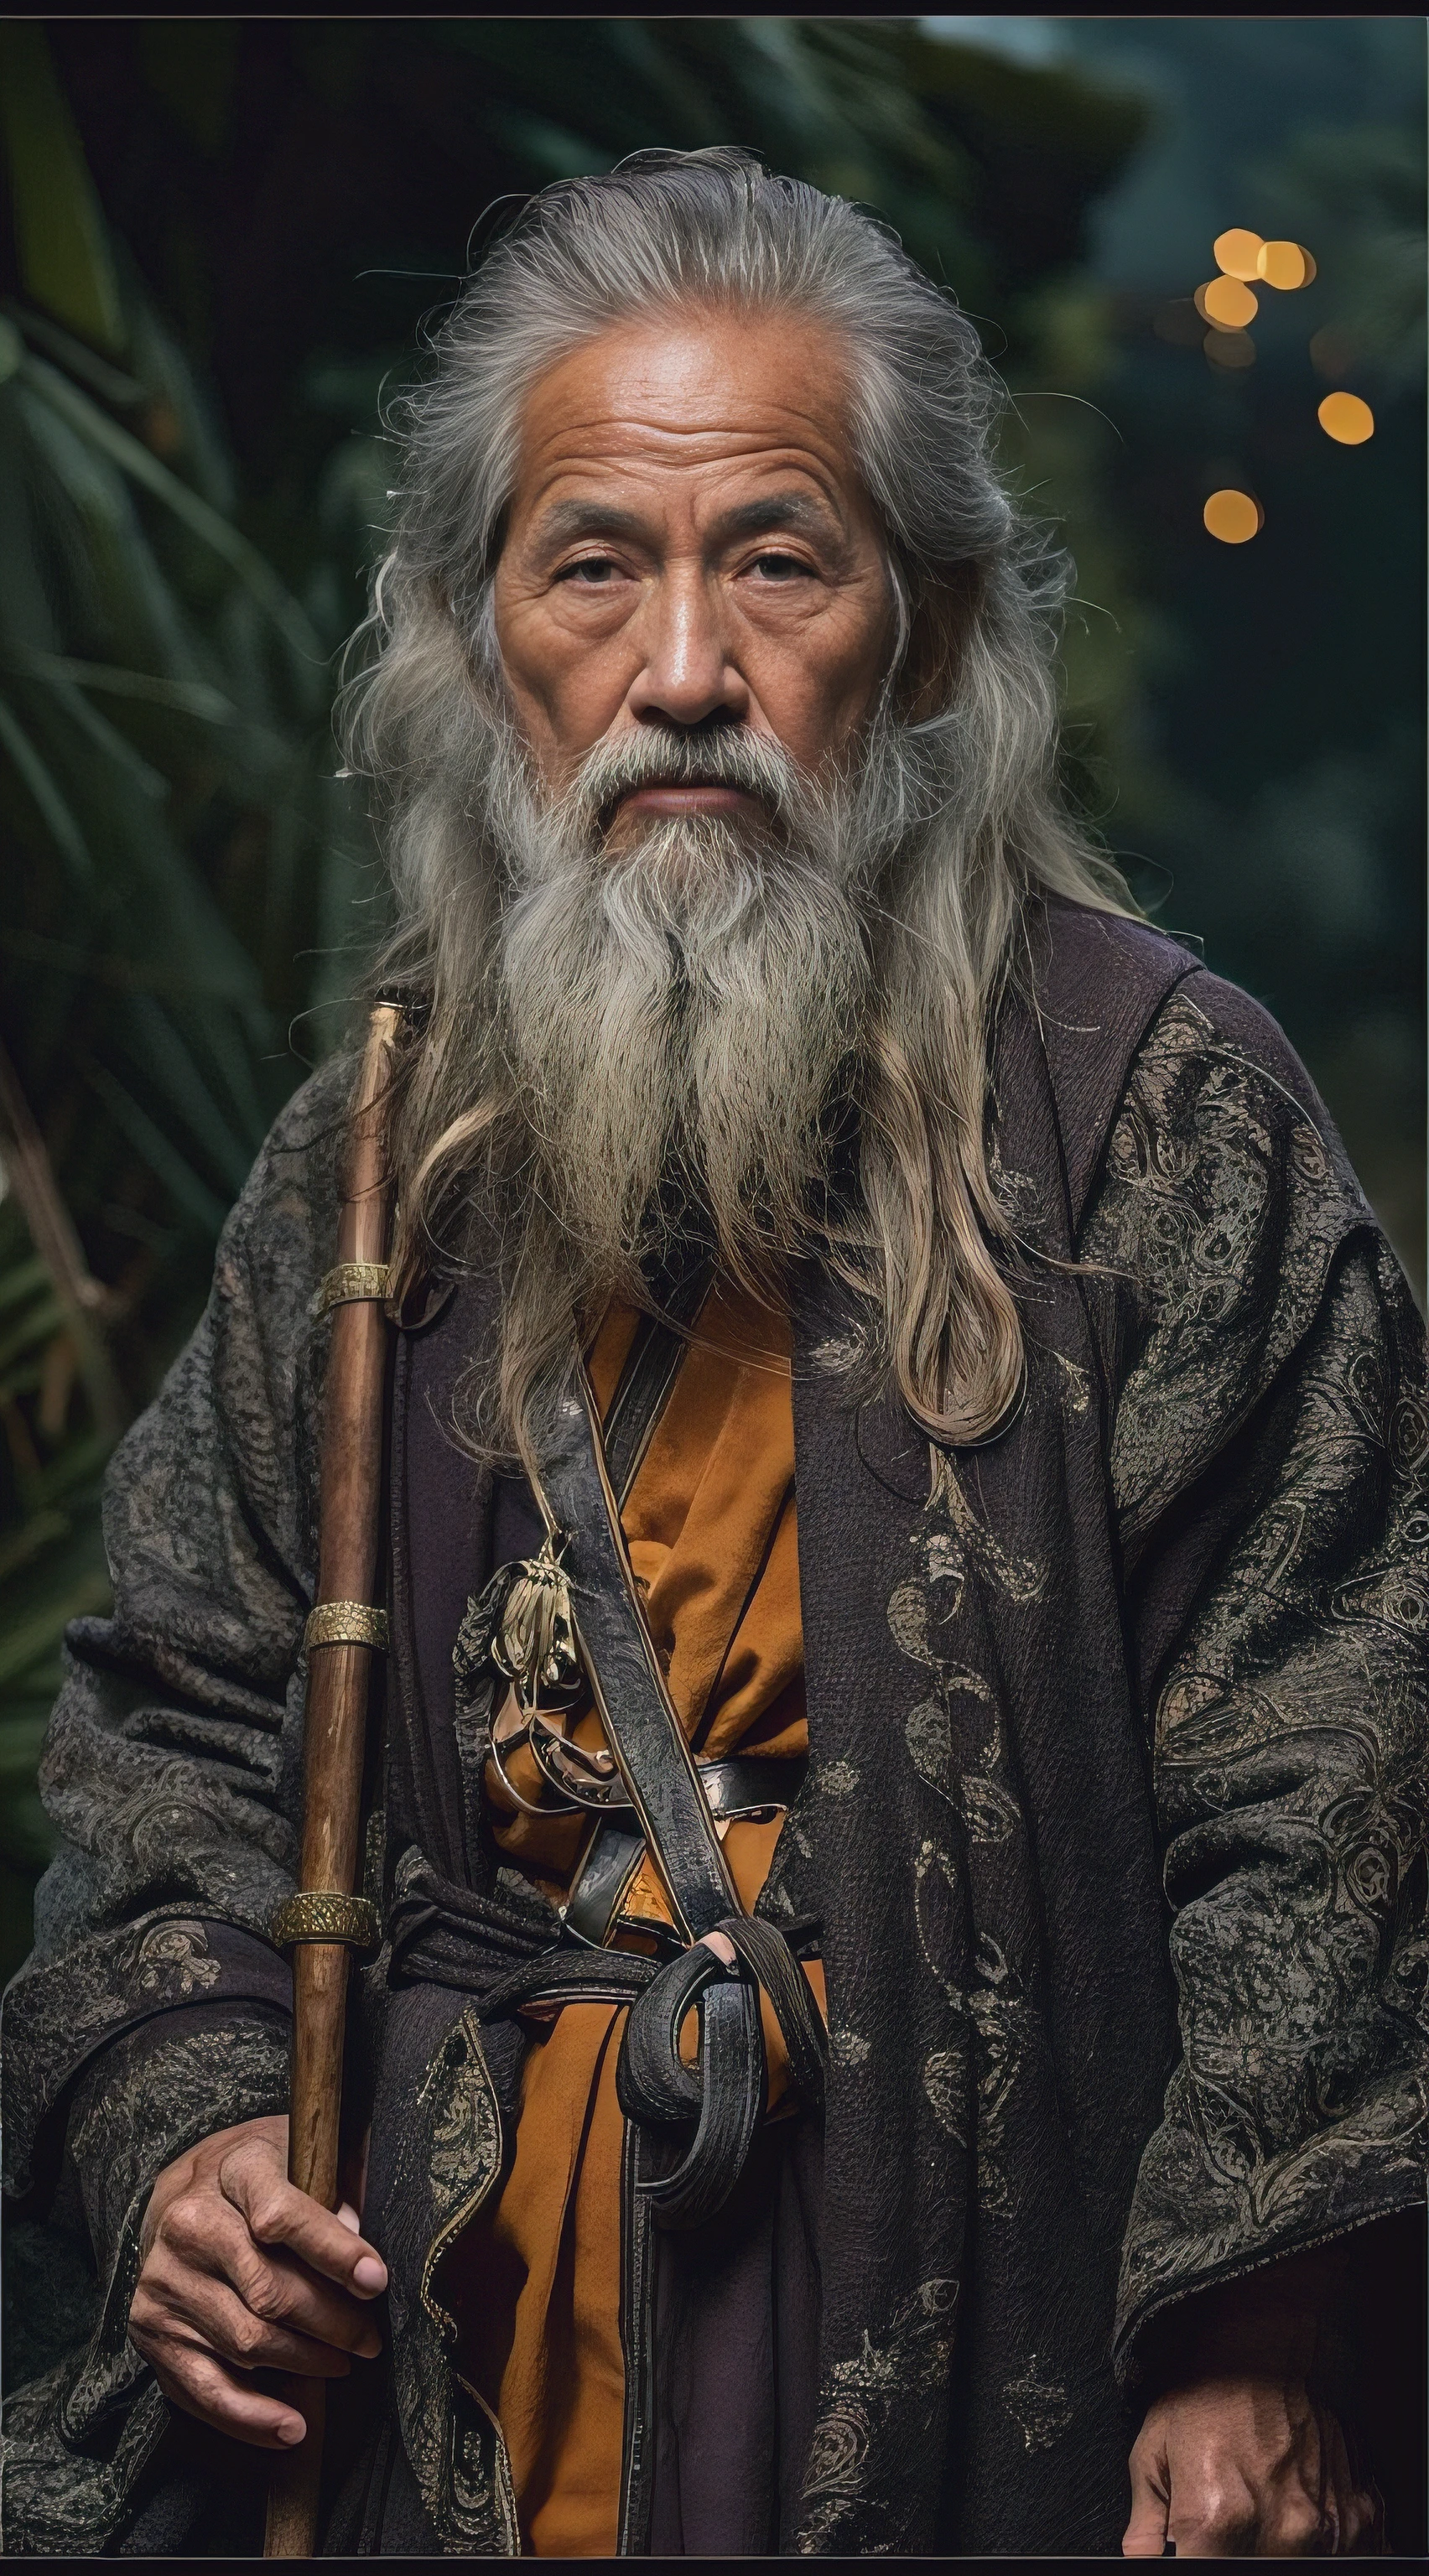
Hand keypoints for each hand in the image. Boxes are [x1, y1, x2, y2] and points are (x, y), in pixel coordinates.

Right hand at [129, 2113, 387, 2449]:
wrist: (186, 2193)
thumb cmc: (265, 2177)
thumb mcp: (303, 2157)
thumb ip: (338, 2189)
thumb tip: (361, 2241)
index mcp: (233, 2170)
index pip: (282, 2215)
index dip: (334, 2252)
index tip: (376, 2282)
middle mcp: (190, 2224)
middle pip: (269, 2290)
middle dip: (332, 2323)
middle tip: (370, 2339)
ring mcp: (166, 2280)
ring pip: (246, 2341)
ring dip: (304, 2364)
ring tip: (343, 2364)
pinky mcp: (152, 2330)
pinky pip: (205, 2388)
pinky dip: (251, 2417)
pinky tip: (292, 2426)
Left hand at [1124, 2375, 1380, 2555]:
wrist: (1258, 2353)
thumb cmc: (1201, 2398)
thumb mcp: (1152, 2453)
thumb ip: (1146, 2520)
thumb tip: (1142, 2558)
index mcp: (1214, 2521)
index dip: (1193, 2560)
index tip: (1192, 2546)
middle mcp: (1271, 2530)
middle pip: (1247, 2569)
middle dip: (1228, 2552)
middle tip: (1223, 2521)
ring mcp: (1314, 2526)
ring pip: (1288, 2562)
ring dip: (1269, 2545)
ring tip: (1255, 2505)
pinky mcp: (1346, 2515)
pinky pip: (1332, 2550)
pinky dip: (1310, 2540)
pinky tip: (1288, 2506)